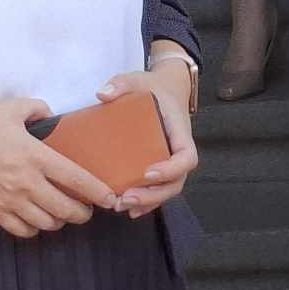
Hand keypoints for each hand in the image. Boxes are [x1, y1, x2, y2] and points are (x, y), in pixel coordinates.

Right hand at [0, 95, 117, 238]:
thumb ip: (37, 108)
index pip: (77, 180)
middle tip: (88, 209)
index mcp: (37, 157)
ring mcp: (12, 202)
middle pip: (66, 210)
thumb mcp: (12, 107)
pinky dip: (35, 229)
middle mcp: (29, 184)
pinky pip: (23, 231)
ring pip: (47, 223)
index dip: (98, 192)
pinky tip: (37, 220)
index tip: (110, 198)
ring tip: (62, 213)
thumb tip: (50, 114)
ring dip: (60, 221)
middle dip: (82, 213)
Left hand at [96, 65, 198, 217]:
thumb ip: (121, 83)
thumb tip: (101, 94)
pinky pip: (159, 189)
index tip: (147, 173)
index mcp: (180, 132)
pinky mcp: (160, 166)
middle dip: (154, 195)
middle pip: (176, 182)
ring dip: (148, 202)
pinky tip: (129, 210)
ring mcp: (171, 161)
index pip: (186, 158)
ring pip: (168, 190)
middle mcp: (178, 151)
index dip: (171, 170)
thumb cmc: (153, 86)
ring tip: (123, 206)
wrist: (166, 89)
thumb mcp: (137, 79)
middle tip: (127, 198)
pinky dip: (147, 203)